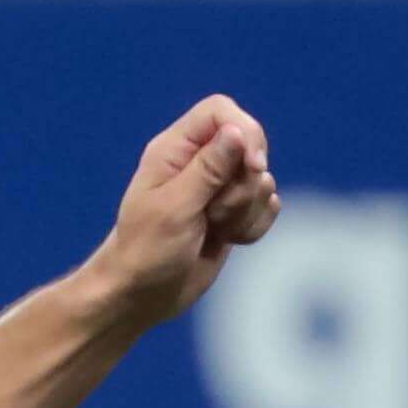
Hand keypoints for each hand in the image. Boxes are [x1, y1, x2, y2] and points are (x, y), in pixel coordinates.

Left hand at [93, 94, 281, 319]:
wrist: (142, 295)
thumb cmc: (146, 252)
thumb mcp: (174, 208)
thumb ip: (207, 169)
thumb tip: (236, 132)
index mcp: (174, 150)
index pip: (220, 112)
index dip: (245, 131)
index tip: (252, 166)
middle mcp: (198, 162)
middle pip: (250, 146)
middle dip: (244, 183)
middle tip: (214, 212)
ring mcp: (218, 188)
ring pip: (261, 180)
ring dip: (246, 210)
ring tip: (214, 229)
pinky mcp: (233, 213)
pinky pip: (265, 207)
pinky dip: (253, 226)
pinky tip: (228, 240)